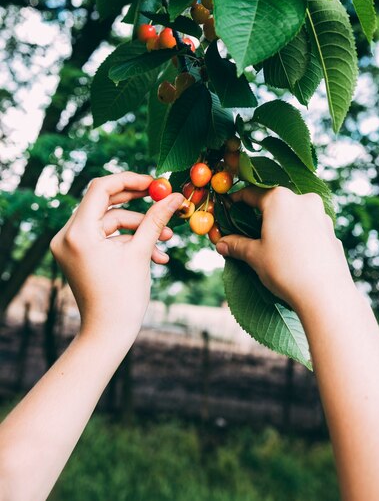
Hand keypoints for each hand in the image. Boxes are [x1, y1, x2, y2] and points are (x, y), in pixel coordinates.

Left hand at [50, 172, 183, 345]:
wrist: (107, 334)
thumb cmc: (123, 298)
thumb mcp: (142, 252)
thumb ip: (156, 219)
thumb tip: (174, 196)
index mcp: (78, 232)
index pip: (101, 188)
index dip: (130, 180)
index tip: (155, 182)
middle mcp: (68, 235)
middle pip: (105, 202)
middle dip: (138, 202)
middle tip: (162, 198)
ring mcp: (71, 245)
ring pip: (110, 221)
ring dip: (139, 228)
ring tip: (167, 239)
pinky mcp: (79, 254)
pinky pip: (106, 237)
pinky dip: (128, 241)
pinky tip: (155, 255)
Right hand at [216, 187, 352, 313]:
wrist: (326, 295)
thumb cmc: (285, 270)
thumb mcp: (255, 255)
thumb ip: (236, 245)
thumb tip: (221, 244)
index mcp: (281, 200)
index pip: (252, 193)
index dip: (236, 201)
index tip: (227, 210)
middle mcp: (304, 201)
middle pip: (275, 202)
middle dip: (260, 215)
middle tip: (246, 231)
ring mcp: (322, 216)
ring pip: (294, 214)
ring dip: (280, 225)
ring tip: (269, 245)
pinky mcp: (332, 233)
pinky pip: (309, 229)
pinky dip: (297, 236)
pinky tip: (291, 254)